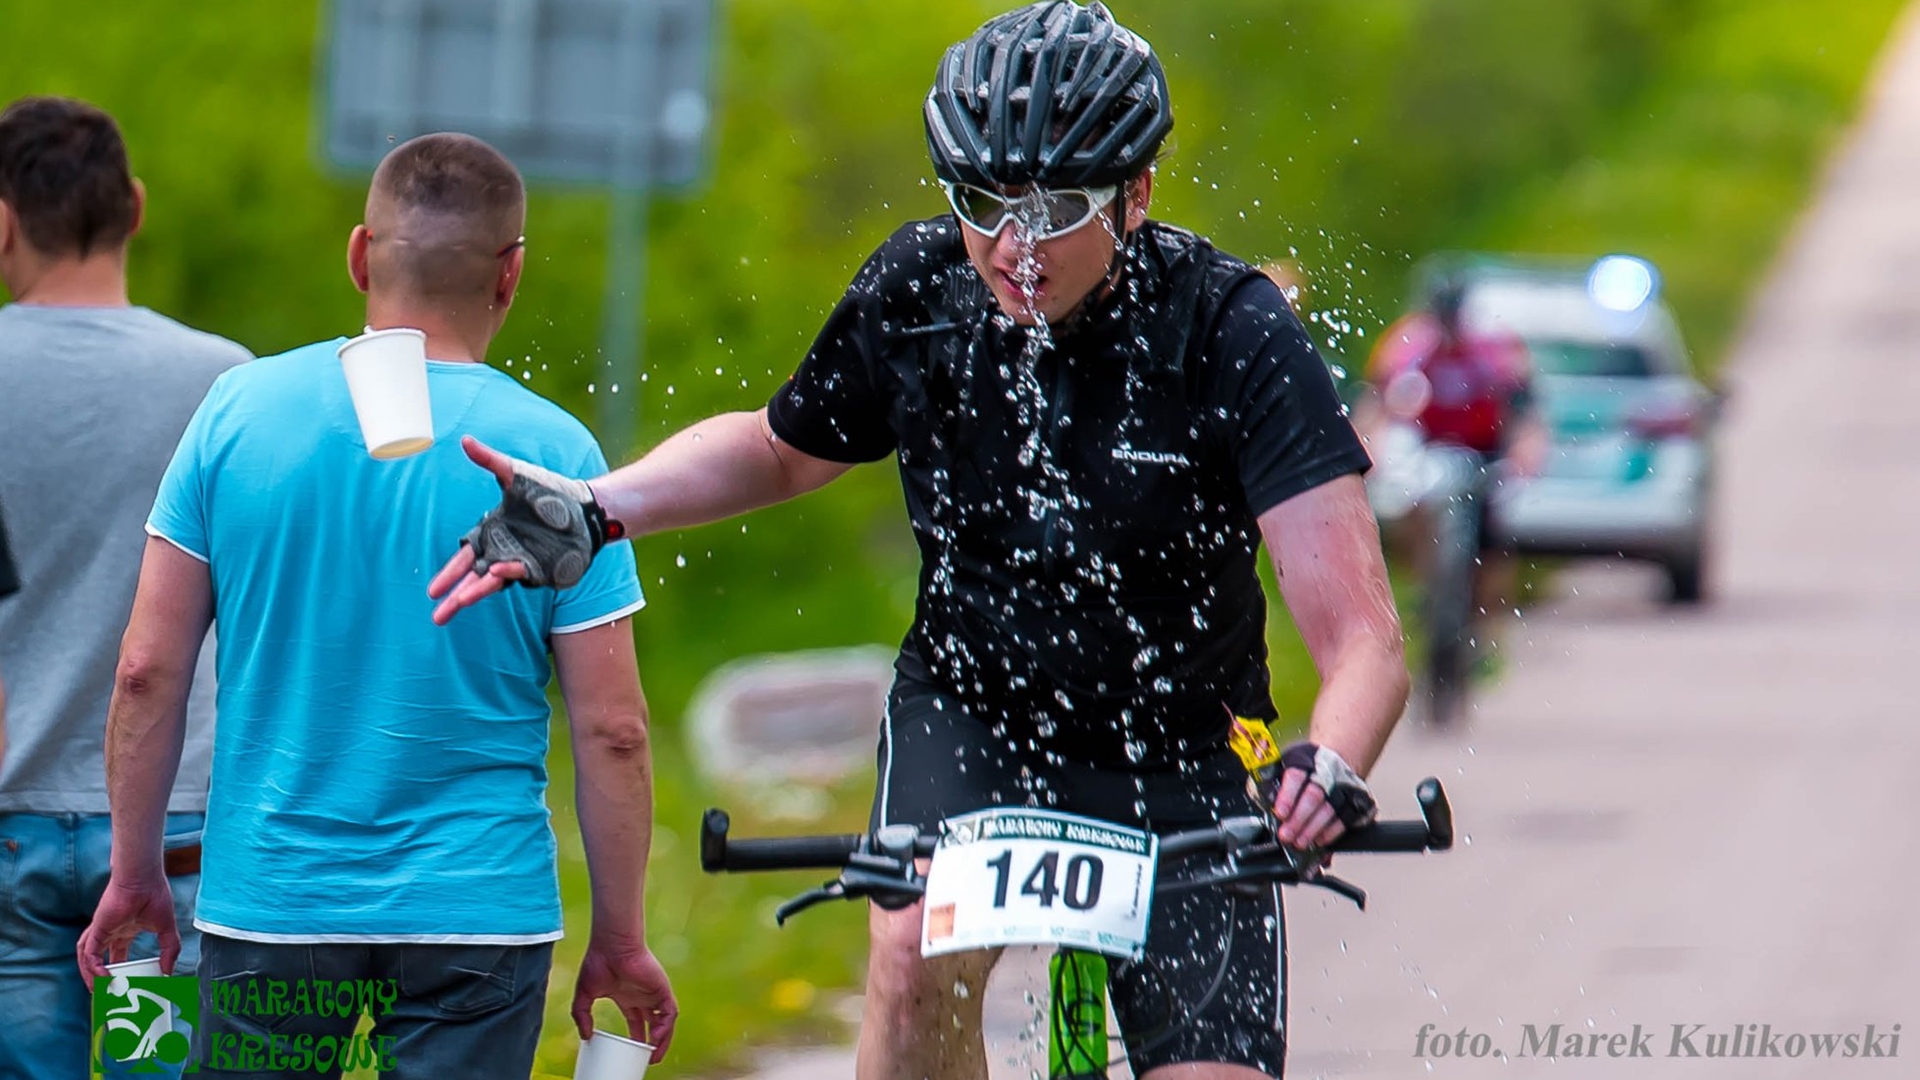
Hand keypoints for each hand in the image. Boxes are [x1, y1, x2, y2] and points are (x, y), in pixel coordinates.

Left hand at [77, 874, 179, 985]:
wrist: (144, 879)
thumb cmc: (155, 896)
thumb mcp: (167, 929)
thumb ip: (170, 950)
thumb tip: (168, 972)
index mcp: (125, 930)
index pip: (118, 956)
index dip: (120, 971)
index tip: (126, 985)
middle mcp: (111, 932)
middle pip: (99, 961)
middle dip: (100, 979)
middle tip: (107, 995)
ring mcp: (102, 930)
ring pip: (88, 958)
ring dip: (90, 976)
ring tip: (98, 993)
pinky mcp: (97, 928)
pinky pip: (88, 952)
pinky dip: (92, 967)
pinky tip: (102, 978)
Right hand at [429, 437, 619, 624]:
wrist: (584, 505)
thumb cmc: (548, 491)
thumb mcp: (515, 474)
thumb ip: (490, 461)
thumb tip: (465, 440)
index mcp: (492, 535)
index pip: (465, 558)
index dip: (449, 575)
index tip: (432, 591)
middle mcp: (504, 552)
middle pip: (474, 579)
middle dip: (456, 596)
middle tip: (438, 615)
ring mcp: (524, 562)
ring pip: (495, 581)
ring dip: (477, 591)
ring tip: (459, 601)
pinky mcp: (543, 568)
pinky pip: (524, 574)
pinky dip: (511, 572)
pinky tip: (500, 572)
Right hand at [572, 940, 676, 1062]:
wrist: (612, 945)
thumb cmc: (598, 962)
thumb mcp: (584, 995)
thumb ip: (582, 1015)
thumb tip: (585, 1036)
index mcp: (627, 996)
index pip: (636, 1021)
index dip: (636, 1038)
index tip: (633, 1051)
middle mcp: (642, 995)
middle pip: (652, 1024)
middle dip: (652, 1043)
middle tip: (648, 1059)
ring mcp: (653, 992)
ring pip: (664, 1021)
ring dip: (663, 1039)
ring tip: (656, 1056)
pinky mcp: (662, 989)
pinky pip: (669, 1012)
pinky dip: (666, 1027)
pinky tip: (656, 1039)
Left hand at [1266, 767, 1344, 849]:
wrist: (1335, 759)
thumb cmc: (1304, 768)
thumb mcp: (1283, 765)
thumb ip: (1270, 782)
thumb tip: (1261, 801)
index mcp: (1304, 759)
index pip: (1295, 776)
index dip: (1287, 796)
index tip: (1280, 814)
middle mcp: (1327, 771)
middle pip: (1313, 796)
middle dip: (1298, 819)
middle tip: (1286, 835)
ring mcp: (1344, 786)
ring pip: (1329, 810)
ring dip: (1312, 830)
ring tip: (1299, 842)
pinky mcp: (1357, 800)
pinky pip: (1345, 820)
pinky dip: (1330, 833)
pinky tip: (1318, 841)